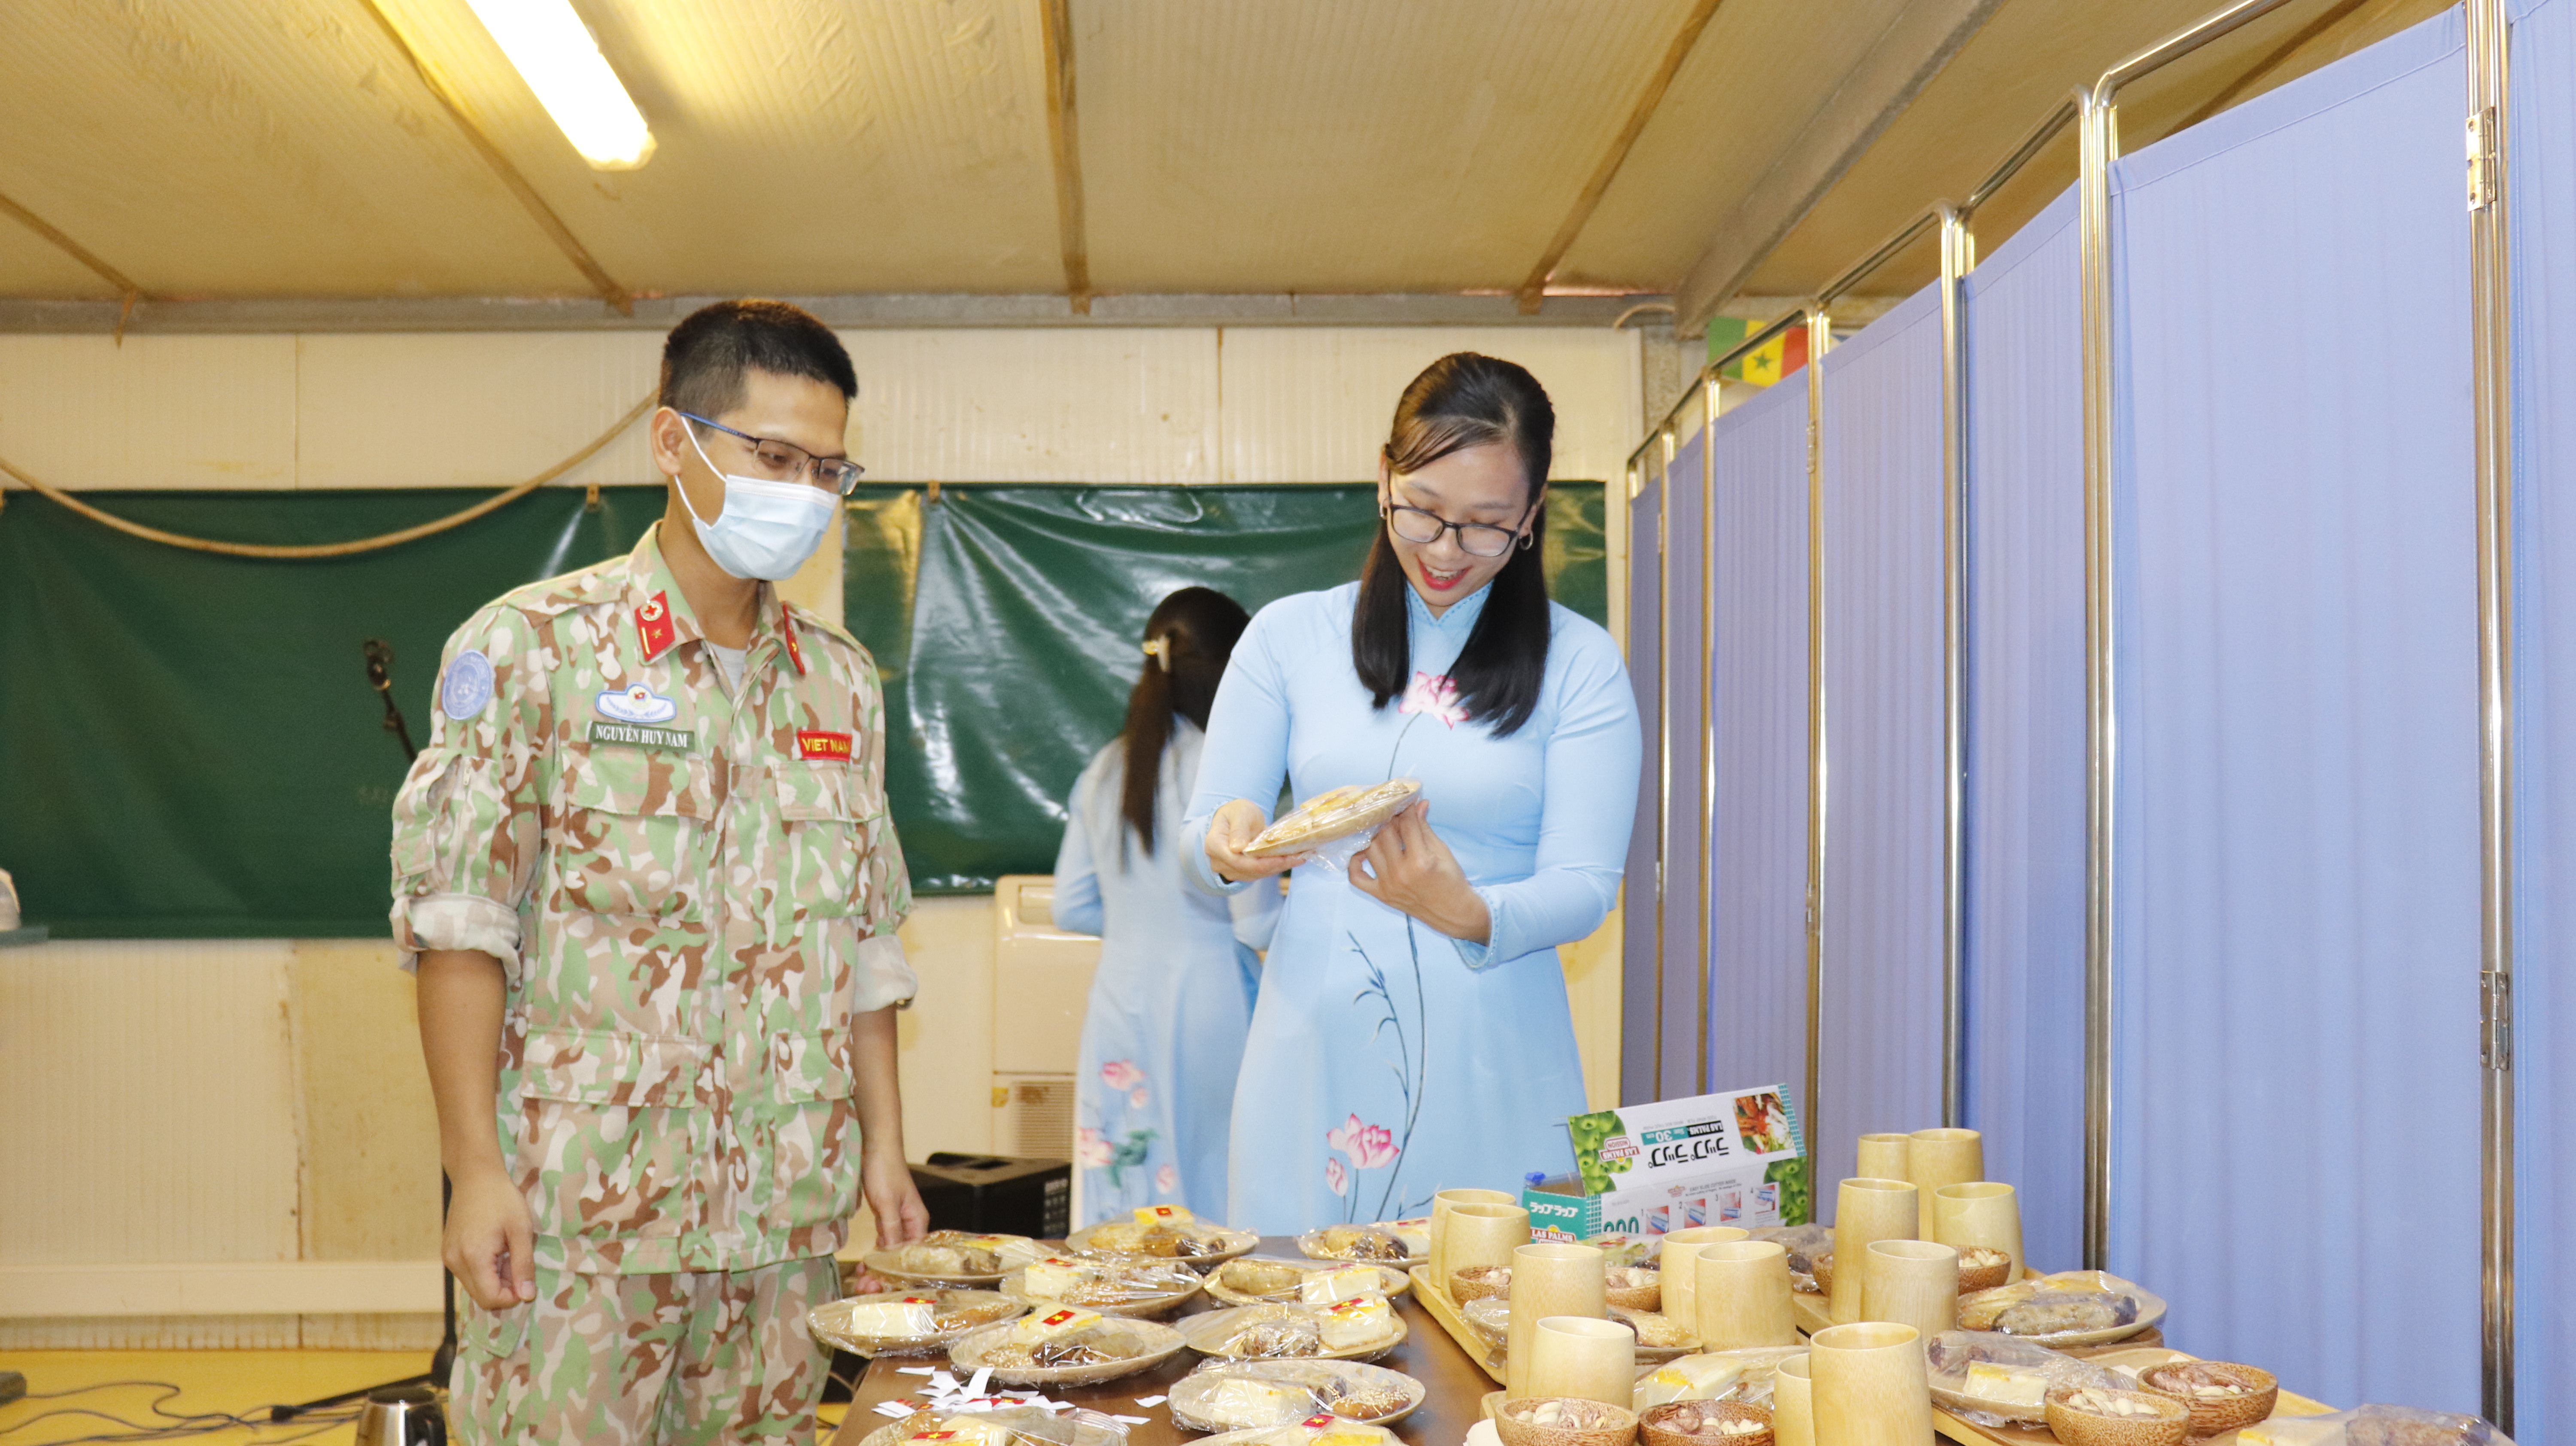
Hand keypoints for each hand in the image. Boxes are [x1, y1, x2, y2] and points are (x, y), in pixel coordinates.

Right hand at [443, 1161, 536, 1310]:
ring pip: (474, 1286)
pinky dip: (483, 1270)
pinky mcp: (447, 1252)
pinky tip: (495, 1249)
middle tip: (518, 1262)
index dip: (512, 1297)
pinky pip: (467, 1274)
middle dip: (504, 1288)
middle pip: (481, 1296)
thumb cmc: (502, 1199)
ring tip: (507, 1252)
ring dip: (494, 1279)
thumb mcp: (521, 1230)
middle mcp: (455, 1262)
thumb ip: (523, 1265)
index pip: (491, 1298)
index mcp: (473, 1257)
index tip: (527, 1279)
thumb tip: (526, 1296)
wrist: (475, 1176)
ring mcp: (448, 1257)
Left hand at [851, 1145, 929, 1292]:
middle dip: (885, 1275)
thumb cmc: (885, 1170)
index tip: (880, 1288)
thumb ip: (891, 1231)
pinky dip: (874, 1254)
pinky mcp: (886, 1216)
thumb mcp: (887, 1203)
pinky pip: (883, 1241)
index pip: (912, 1256)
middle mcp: (911, 1224)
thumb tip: (892, 1257)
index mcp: (918, 1221)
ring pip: (890, 1251)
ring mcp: (898, 1220)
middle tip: (865, 1289)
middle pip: (901, 1257)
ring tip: (862, 1283)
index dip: (897, 1274)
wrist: (877, 1146)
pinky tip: (865, 1267)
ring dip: (878, 1267)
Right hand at [1206, 798, 1307, 882]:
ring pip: (1256, 874)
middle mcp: (1218, 861)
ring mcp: (1228, 869)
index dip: (1263, 862)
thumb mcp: (1240, 813)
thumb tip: (1237, 849)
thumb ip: (1238, 829)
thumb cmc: (1237, 812)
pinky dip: (1274, 867)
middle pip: (1249, 870)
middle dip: (1275, 865)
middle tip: (1298, 857)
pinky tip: (1289, 860)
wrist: (1234, 818)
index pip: (1239, 861)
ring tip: (1297, 858)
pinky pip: (1258, 873)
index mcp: (1215, 845)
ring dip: (1278, 867)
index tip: (1284, 857)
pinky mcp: (1239, 872)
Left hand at [1347, 800, 1489, 942]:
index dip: (1408, 810)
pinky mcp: (1381, 895)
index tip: (1408, 805)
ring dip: (1377, 836)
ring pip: (1371, 848)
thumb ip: (1425, 828)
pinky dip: (1355, 862)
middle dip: (1392, 820)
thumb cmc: (1451, 881)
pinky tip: (1364, 852)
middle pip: (1385, 833)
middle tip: (1398, 817)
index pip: (1407, 825)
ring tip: (1386, 833)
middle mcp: (1401, 873)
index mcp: (1420, 861)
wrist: (1452, 912)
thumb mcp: (1442, 851)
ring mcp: (1388, 885)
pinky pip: (1356, 877)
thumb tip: (1419, 804)